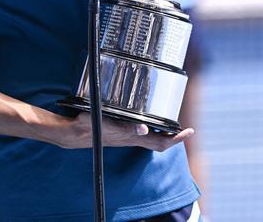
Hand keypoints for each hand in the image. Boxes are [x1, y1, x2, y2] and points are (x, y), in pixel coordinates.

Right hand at [59, 113, 193, 151]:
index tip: (189, 131)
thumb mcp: (106, 124)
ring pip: (152, 139)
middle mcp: (132, 139)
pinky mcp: (122, 133)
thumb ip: (125, 128)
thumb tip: (144, 129)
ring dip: (165, 133)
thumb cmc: (88, 126)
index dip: (176, 139)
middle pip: (159, 142)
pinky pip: (143, 134)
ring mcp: (128, 137)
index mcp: (132, 137)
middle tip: (186, 129)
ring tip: (174, 124)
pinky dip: (152, 129)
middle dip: (174, 137)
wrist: (74, 133)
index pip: (160, 142)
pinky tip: (152, 120)